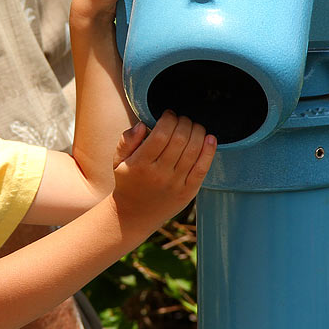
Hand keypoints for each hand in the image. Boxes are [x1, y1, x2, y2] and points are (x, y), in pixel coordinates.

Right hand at [111, 112, 216, 230]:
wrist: (135, 214)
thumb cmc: (128, 181)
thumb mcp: (118, 160)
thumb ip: (127, 140)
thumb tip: (143, 124)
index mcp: (140, 164)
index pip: (160, 135)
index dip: (168, 119)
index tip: (168, 114)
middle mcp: (159, 174)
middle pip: (179, 139)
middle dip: (184, 122)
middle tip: (182, 119)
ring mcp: (175, 184)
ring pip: (193, 150)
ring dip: (197, 131)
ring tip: (193, 126)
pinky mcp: (188, 192)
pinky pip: (202, 168)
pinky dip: (209, 151)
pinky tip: (210, 138)